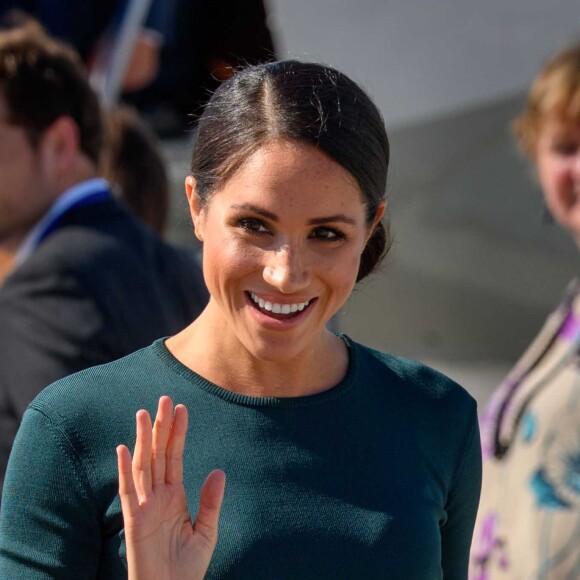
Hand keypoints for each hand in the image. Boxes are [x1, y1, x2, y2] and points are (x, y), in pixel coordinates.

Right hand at [117, 396, 225, 579]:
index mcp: (174, 495)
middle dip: (162, 427)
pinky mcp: (133, 521)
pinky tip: (124, 448)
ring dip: (144, 439)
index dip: (178, 433)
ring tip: (146, 413)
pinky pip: (127, 492)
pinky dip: (124, 470)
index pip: (174, 457)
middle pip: (158, 454)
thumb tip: (219, 470)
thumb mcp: (206, 531)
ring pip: (143, 465)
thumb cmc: (187, 567)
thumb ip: (211, 502)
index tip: (182, 409)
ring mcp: (144, 506)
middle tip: (166, 399)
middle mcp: (157, 496)